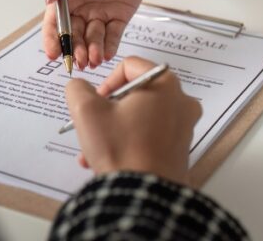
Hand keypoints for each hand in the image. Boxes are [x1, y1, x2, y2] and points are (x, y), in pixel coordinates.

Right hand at [41, 0, 149, 69]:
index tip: (52, 52)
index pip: (54, 23)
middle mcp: (80, 10)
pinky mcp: (119, 17)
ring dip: (92, 50)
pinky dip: (110, 46)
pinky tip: (107, 55)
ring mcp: (99, 15)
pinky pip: (114, 35)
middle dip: (74, 49)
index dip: (52, 39)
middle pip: (74, 36)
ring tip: (93, 59)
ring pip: (93, 39)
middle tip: (77, 59)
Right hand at [65, 57, 200, 184]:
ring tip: (91, 151)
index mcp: (165, 84)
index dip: (106, 81)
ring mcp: (184, 126)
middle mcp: (182, 101)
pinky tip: (105, 161)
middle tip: (93, 127)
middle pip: (136, 94)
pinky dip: (128, 143)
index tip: (95, 102)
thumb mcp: (87, 112)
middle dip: (109, 111)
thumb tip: (79, 87)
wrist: (143, 196)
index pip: (130, 66)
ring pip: (141, 118)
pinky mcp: (181, 149)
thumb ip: (78, 89)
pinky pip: (150, 137)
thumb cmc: (119, 148)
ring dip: (114, 130)